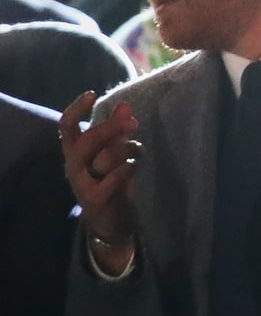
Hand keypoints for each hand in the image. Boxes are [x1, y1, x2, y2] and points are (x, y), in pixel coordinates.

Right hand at [60, 91, 140, 245]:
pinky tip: (134, 167)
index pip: (66, 125)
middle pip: (87, 139)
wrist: (109, 222)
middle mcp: (74, 165)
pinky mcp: (97, 198)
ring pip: (103, 158)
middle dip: (111, 127)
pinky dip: (128, 169)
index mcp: (74, 152)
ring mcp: (83, 183)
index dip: (76, 108)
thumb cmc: (110, 183)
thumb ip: (117, 131)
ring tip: (139, 149)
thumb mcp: (112, 155)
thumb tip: (125, 105)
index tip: (92, 94)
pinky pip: (114, 178)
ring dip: (126, 149)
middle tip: (133, 121)